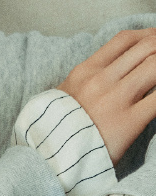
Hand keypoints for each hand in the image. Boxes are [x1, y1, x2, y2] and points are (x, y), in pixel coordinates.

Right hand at [59, 28, 155, 163]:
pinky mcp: (130, 122)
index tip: (155, 40)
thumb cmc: (55, 131)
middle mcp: (101, 80)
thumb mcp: (62, 96)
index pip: (124, 40)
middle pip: (146, 47)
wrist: (49, 160)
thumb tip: (106, 74)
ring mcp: (116, 100)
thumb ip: (84, 81)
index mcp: (84, 72)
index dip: (147, 35)